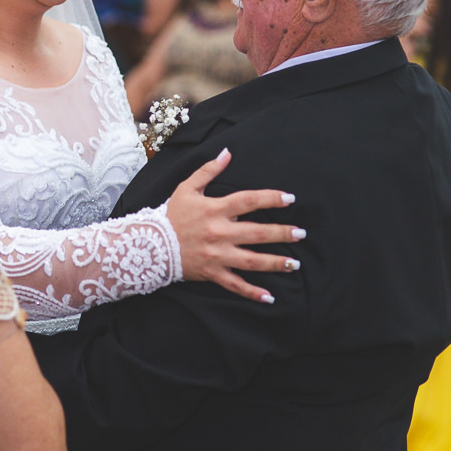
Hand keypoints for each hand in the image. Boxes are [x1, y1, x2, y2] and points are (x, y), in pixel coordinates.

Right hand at [166, 148, 304, 302]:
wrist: (149, 244)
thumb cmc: (171, 214)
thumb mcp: (187, 188)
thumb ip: (208, 170)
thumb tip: (227, 153)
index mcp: (215, 209)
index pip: (248, 201)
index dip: (270, 198)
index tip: (290, 199)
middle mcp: (219, 232)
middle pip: (257, 232)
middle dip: (281, 233)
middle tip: (301, 233)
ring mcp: (216, 255)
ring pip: (251, 260)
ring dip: (275, 262)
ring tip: (295, 263)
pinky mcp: (211, 273)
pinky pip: (234, 284)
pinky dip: (251, 292)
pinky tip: (269, 297)